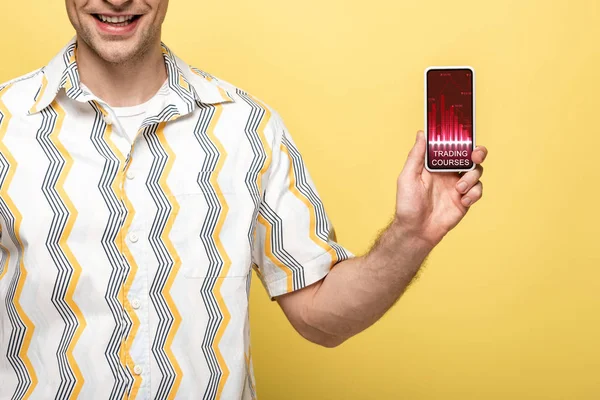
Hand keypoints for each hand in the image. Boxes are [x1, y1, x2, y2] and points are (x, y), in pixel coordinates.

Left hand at [394, 130, 486, 248]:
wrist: (416, 230)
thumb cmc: (408, 204)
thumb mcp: (408, 177)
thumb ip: (416, 156)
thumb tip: (422, 133)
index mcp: (435, 164)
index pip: (451, 147)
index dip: (460, 140)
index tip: (465, 137)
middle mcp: (448, 173)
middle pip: (470, 156)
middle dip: (477, 153)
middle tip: (475, 156)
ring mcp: (458, 186)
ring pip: (476, 172)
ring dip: (471, 178)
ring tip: (459, 189)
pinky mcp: (465, 200)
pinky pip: (478, 190)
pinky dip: (474, 193)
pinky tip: (463, 201)